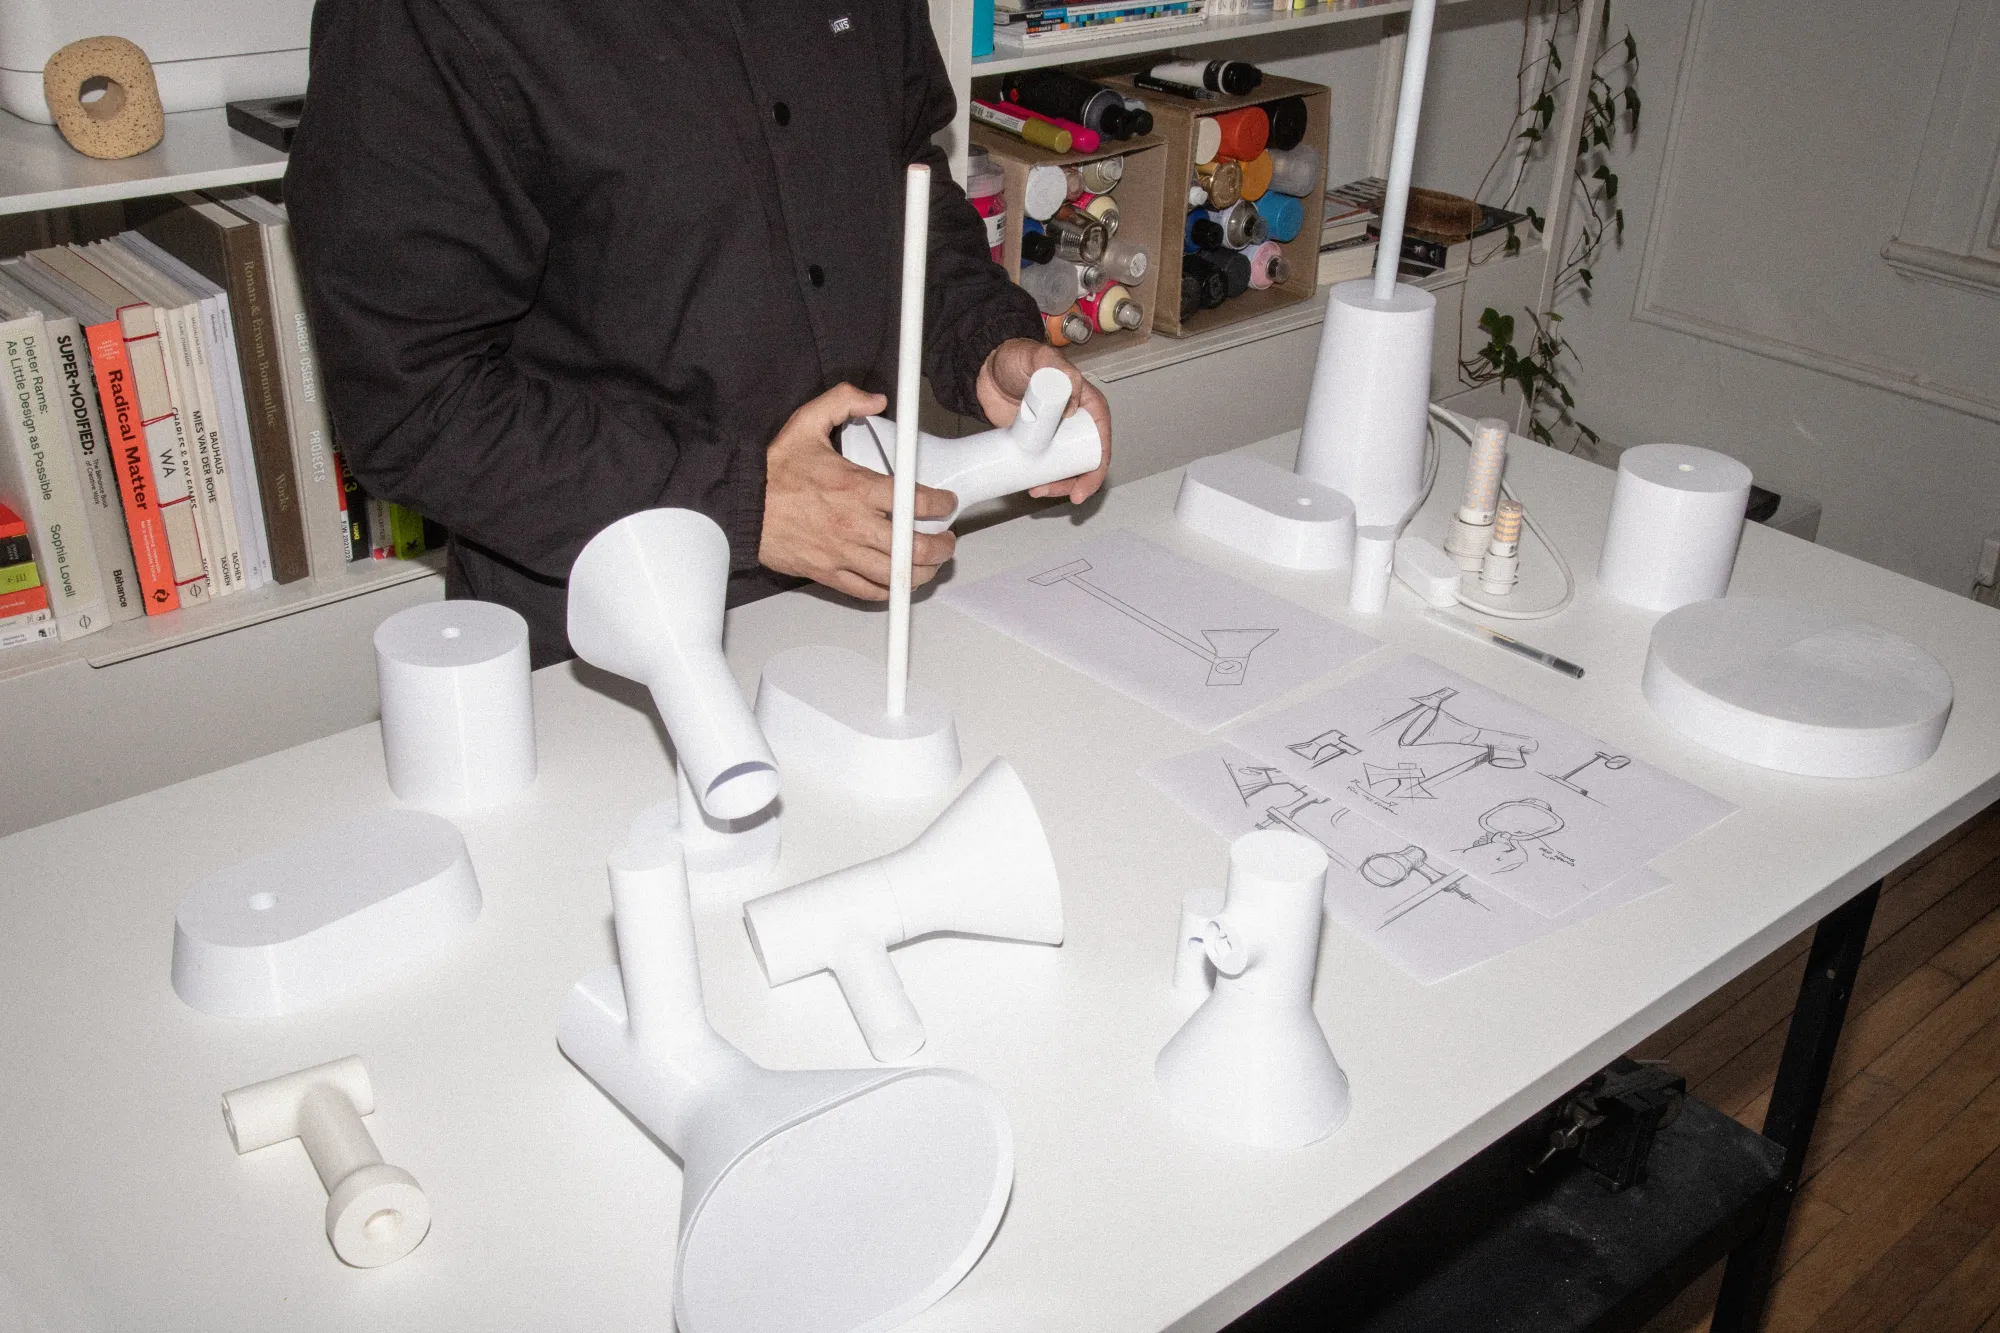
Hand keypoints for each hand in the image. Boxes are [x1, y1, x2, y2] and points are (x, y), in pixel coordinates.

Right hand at [759, 383, 957, 600]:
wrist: (742, 505)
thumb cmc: (773, 471)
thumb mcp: (807, 423)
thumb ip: (842, 402)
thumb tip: (873, 399)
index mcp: (856, 488)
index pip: (915, 501)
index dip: (941, 504)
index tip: (945, 504)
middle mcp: (854, 524)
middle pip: (914, 546)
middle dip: (940, 546)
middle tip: (946, 540)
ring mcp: (843, 553)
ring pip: (897, 574)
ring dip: (922, 572)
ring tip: (930, 564)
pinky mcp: (828, 573)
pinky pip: (868, 591)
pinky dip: (889, 590)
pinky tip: (897, 582)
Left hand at [974, 338, 1111, 503]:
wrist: (986, 370)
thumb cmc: (1016, 357)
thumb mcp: (1042, 358)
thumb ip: (1060, 371)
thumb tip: (1074, 406)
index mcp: (1085, 401)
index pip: (1101, 438)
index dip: (1097, 466)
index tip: (1084, 485)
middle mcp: (1075, 420)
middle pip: (1086, 460)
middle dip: (1074, 482)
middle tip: (1052, 490)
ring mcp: (1056, 432)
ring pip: (1066, 467)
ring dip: (1057, 485)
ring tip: (1037, 490)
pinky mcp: (1037, 441)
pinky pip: (1046, 465)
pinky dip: (1042, 479)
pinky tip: (1032, 485)